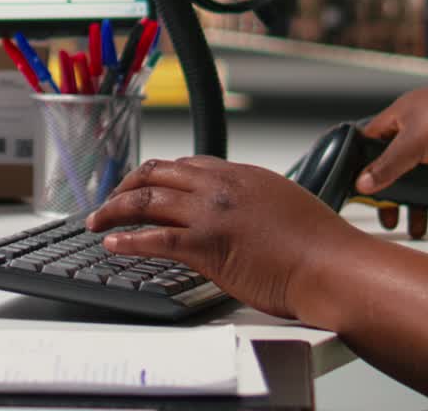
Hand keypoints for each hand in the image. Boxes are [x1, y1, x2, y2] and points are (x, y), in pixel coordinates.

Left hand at [86, 155, 353, 319]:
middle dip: (127, 184)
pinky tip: (113, 245)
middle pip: (159, 173)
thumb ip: (259, 201)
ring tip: (98, 220)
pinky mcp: (207, 246)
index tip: (145, 184)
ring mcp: (212, 214)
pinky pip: (155, 238)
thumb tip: (249, 213)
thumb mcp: (285, 203)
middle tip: (110, 199)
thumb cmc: (319, 243)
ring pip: (148, 199)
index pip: (188, 164)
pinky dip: (128, 240)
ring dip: (116, 210)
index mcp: (241, 174)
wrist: (330, 263)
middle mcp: (221, 186)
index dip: (160, 174)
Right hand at [354, 85, 427, 238]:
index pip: (372, 139)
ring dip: (416, 204)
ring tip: (417, 229)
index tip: (359, 188)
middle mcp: (419, 127)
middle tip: (389, 219)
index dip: (363, 162)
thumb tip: (361, 183)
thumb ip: (387, 165)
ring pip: (420, 178)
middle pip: (396, 164)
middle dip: (393, 194)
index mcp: (402, 114)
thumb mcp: (411, 143)